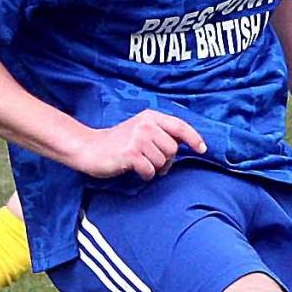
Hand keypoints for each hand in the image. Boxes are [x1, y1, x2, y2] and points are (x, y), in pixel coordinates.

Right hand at [69, 109, 207, 180]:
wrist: (89, 148)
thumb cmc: (117, 143)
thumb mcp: (141, 131)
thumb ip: (161, 134)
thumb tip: (184, 146)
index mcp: (150, 117)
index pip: (180, 126)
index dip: (194, 138)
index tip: (203, 149)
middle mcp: (146, 124)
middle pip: (173, 150)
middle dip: (166, 161)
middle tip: (151, 161)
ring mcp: (138, 138)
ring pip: (162, 162)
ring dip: (154, 168)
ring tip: (140, 163)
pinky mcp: (131, 153)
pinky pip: (150, 171)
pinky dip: (145, 174)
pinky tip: (134, 169)